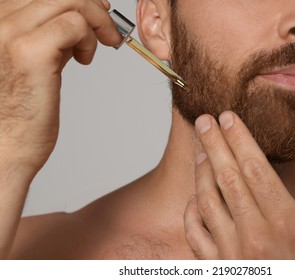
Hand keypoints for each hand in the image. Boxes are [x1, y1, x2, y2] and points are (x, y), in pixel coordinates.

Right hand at [0, 0, 120, 257]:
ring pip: (70, 1)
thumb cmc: (17, 115)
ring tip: (100, 47)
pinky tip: (85, 60)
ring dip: (95, 22)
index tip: (97, 14)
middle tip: (108, 32)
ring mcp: (11, 33)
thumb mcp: (28, 65)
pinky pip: (75, 23)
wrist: (4, 150)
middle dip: (92, 7)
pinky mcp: (31, 52)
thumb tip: (75, 23)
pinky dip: (90, 38)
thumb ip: (45, 39)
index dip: (75, 2)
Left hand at [184, 111, 294, 258]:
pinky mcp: (219, 269)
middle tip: (204, 120)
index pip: (255, 168)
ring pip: (208, 201)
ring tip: (202, 152)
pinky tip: (196, 197)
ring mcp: (233, 255)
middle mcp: (256, 238)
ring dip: (203, 173)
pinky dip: (193, 212)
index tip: (228, 117)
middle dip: (214, 144)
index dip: (239, 139)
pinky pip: (196, 235)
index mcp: (287, 225)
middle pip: (228, 178)